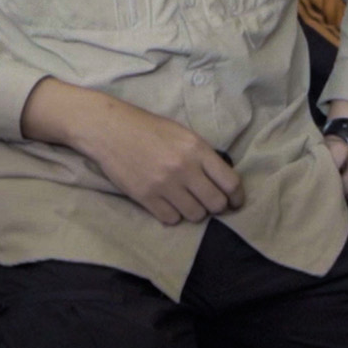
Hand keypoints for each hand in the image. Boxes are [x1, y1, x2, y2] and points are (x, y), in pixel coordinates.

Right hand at [31, 82, 245, 225]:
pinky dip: (172, 215)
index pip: (230, 182)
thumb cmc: (148, 129)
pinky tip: (167, 204)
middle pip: (215, 204)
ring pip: (195, 215)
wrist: (110, 130)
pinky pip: (171, 219)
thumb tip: (222, 180)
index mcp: (197, 148)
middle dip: (216, 207)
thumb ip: (203, 155)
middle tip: (209, 202)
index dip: (237, 197)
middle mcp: (184, 168)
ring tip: (186, 201)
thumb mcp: (183, 134)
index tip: (235, 202)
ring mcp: (164, 184)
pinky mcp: (146, 197)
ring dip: (194, 211)